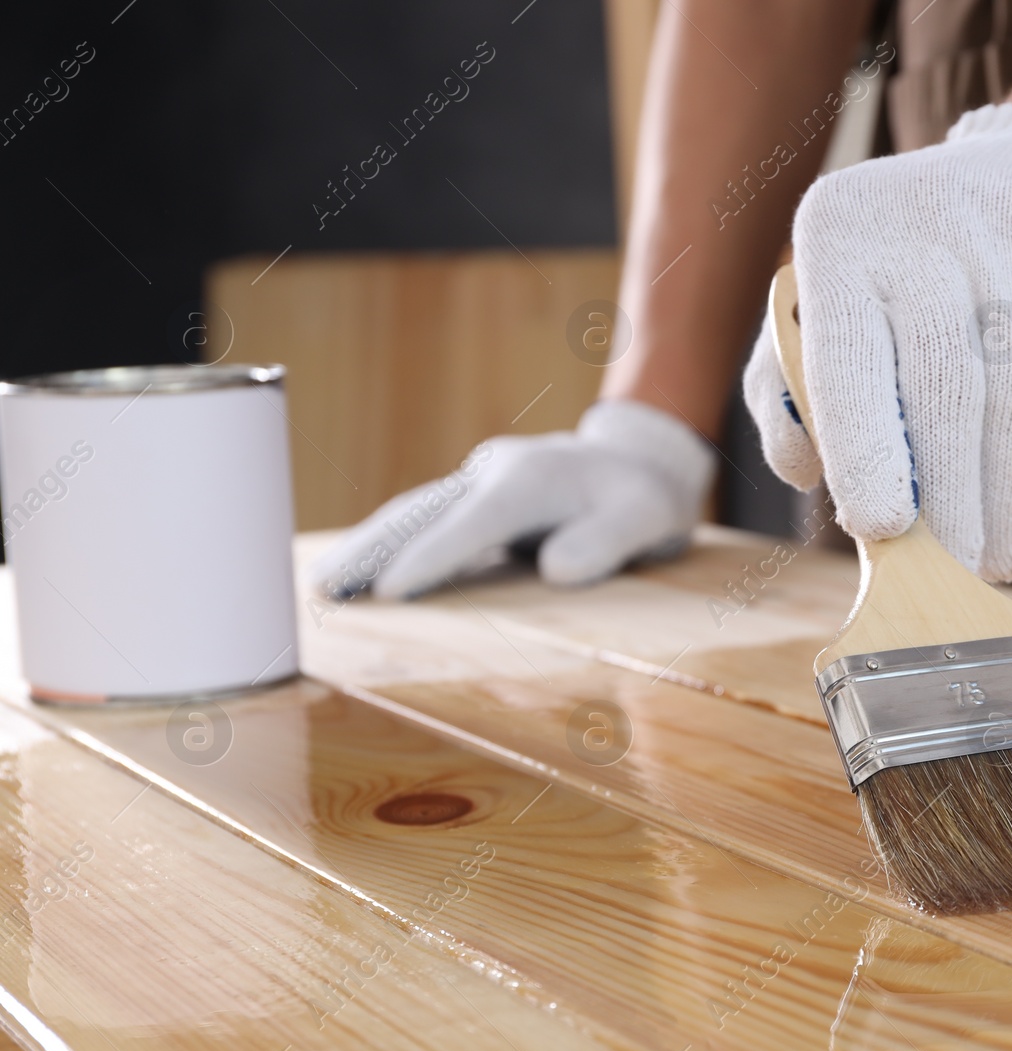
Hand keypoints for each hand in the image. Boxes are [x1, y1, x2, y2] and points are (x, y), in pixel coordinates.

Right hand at [309, 400, 714, 597]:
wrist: (639, 459)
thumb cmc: (643, 496)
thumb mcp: (647, 517)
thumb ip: (606, 540)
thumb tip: (554, 569)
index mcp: (532, 479)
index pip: (476, 521)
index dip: (435, 554)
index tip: (392, 589)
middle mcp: (494, 473)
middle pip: (422, 511)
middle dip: (373, 548)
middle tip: (323, 589)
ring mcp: (477, 482)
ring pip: (412, 512)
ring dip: (367, 546)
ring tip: (322, 586)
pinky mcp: (473, 498)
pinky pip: (423, 521)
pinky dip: (388, 545)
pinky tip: (358, 576)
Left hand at [743, 102, 1011, 581]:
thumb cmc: (892, 276)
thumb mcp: (816, 305)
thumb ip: (784, 392)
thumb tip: (808, 475)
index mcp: (839, 238)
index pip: (848, 356)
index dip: (864, 448)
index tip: (879, 527)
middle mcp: (927, 234)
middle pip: (947, 392)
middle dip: (952, 502)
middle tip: (951, 571)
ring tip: (999, 559)